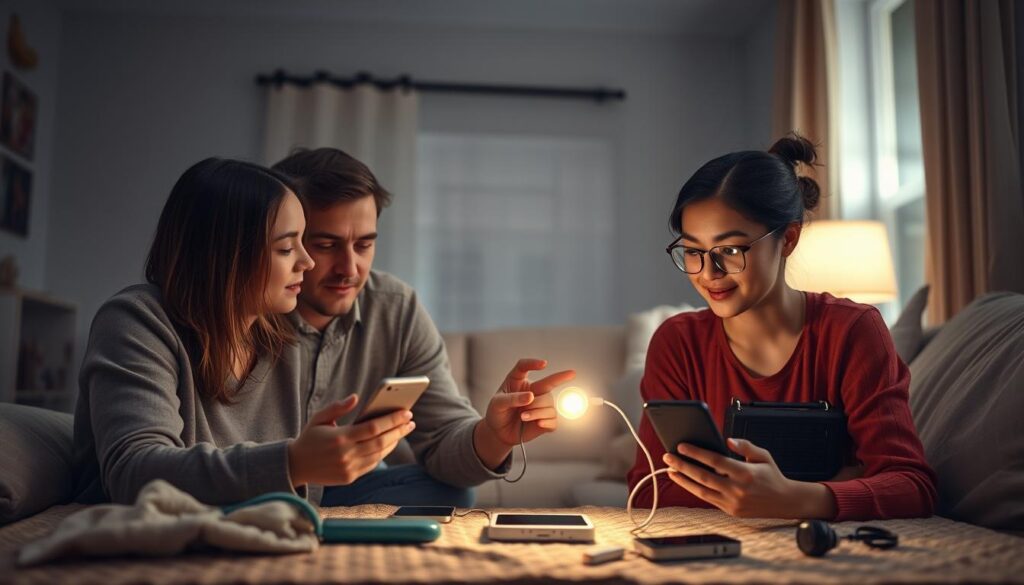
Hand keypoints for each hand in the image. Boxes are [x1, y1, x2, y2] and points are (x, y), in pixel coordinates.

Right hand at [287, 395, 415, 487]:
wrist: (295, 466)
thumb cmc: (309, 437)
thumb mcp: (319, 418)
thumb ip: (338, 407)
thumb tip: (356, 397)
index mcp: (339, 438)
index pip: (373, 427)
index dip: (392, 420)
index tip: (406, 412)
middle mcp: (346, 455)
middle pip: (381, 441)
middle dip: (399, 430)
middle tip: (411, 421)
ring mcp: (349, 468)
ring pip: (379, 454)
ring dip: (394, 442)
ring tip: (404, 430)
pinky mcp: (349, 478)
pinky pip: (372, 464)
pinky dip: (383, 453)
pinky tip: (390, 443)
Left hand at [484, 358, 575, 445]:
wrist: (499, 432)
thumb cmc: (497, 413)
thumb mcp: (498, 404)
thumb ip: (512, 399)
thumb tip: (531, 396)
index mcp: (517, 381)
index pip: (524, 367)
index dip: (533, 363)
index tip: (544, 364)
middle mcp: (532, 390)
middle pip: (547, 383)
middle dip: (560, 377)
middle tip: (573, 373)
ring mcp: (540, 404)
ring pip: (549, 403)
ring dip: (537, 411)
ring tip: (523, 417)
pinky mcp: (546, 420)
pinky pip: (554, 419)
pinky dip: (546, 422)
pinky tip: (538, 423)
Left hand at [662, 438, 834, 518]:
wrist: (785, 502)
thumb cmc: (772, 476)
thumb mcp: (763, 455)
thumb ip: (745, 445)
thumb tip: (727, 440)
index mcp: (745, 473)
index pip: (715, 461)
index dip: (696, 453)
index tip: (681, 446)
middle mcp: (737, 489)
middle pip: (703, 476)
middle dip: (682, 466)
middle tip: (668, 457)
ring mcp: (733, 502)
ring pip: (701, 491)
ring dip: (683, 480)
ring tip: (670, 470)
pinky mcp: (730, 511)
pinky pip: (708, 499)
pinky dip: (694, 489)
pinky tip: (685, 481)